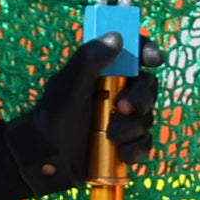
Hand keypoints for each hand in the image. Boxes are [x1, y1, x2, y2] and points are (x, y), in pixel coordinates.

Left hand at [3, 38, 164, 196]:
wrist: (46, 162)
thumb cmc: (51, 120)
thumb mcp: (66, 87)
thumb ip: (88, 60)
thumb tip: (116, 37)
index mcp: (104, 74)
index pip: (132, 54)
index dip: (147, 51)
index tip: (153, 59)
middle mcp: (117, 93)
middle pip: (148, 86)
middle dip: (141, 97)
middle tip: (122, 107)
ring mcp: (124, 120)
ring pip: (147, 117)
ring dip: (133, 127)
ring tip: (110, 135)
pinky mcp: (126, 144)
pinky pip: (145, 143)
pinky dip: (136, 148)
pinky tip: (122, 152)